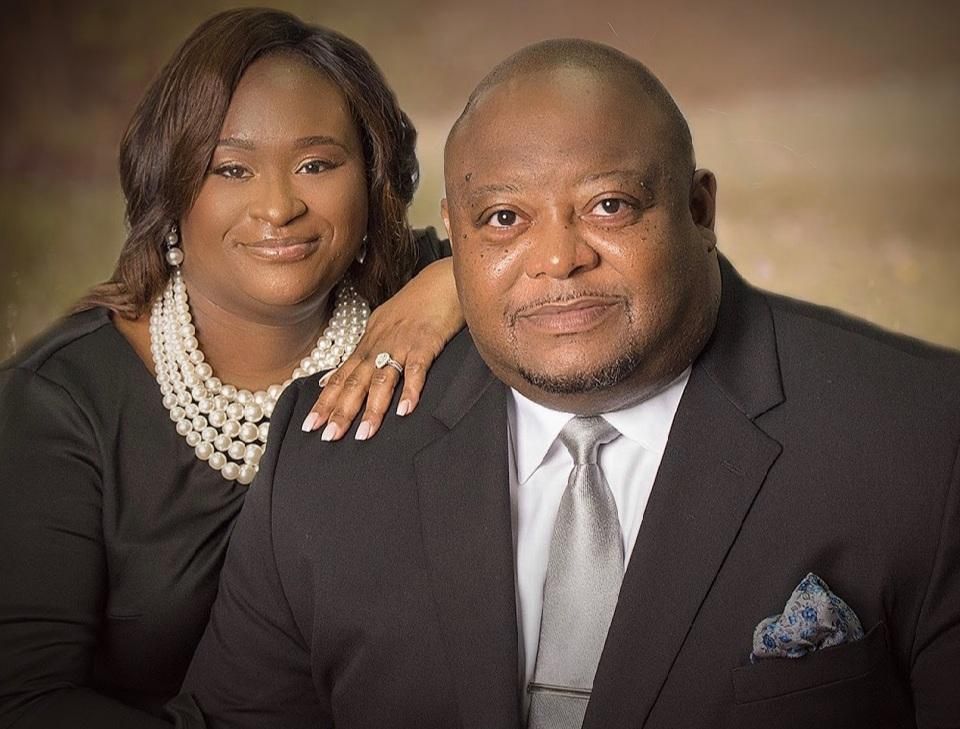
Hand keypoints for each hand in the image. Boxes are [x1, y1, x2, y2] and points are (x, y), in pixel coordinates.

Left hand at [301, 258, 463, 439]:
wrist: (442, 280)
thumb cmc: (416, 303)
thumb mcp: (383, 324)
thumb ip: (363, 351)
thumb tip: (337, 375)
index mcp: (369, 342)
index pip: (342, 376)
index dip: (325, 401)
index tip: (310, 425)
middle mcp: (380, 344)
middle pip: (356, 381)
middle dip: (340, 410)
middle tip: (327, 436)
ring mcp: (402, 344)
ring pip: (382, 379)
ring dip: (372, 408)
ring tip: (364, 434)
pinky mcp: (426, 343)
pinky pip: (416, 369)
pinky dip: (410, 390)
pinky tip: (405, 410)